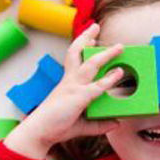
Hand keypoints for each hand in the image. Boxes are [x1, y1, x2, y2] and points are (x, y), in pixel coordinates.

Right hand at [4, 23, 126, 159]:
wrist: (39, 133)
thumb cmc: (56, 126)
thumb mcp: (83, 125)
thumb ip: (99, 124)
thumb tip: (116, 123)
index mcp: (68, 83)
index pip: (74, 59)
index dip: (82, 47)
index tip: (91, 39)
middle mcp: (69, 81)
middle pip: (77, 52)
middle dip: (86, 37)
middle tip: (95, 26)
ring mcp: (73, 87)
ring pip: (90, 65)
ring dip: (106, 54)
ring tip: (120, 47)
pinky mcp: (78, 97)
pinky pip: (96, 86)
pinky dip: (109, 80)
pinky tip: (119, 73)